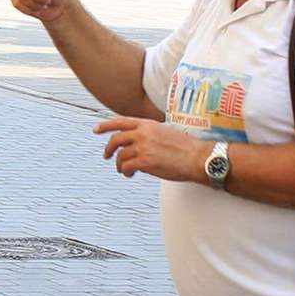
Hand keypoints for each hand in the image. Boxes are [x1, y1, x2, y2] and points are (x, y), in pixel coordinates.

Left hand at [94, 116, 208, 181]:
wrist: (198, 157)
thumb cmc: (186, 147)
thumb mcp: (166, 132)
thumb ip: (149, 134)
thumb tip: (136, 144)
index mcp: (148, 124)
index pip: (121, 121)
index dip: (106, 125)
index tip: (96, 129)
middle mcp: (143, 133)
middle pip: (115, 139)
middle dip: (108, 149)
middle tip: (106, 156)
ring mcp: (143, 147)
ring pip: (120, 156)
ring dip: (119, 164)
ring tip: (124, 170)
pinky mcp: (145, 161)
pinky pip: (126, 167)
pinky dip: (126, 172)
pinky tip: (130, 174)